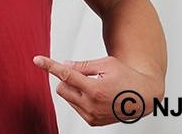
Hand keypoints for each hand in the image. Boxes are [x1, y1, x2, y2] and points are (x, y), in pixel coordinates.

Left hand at [33, 55, 161, 125]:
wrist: (143, 96)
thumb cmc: (126, 76)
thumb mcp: (106, 64)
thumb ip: (83, 66)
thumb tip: (63, 66)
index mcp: (95, 89)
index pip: (66, 75)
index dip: (50, 66)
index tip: (37, 60)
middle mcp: (92, 105)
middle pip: (62, 87)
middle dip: (67, 79)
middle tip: (85, 75)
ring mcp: (92, 116)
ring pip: (67, 97)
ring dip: (74, 88)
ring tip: (94, 85)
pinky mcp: (92, 122)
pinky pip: (74, 106)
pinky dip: (79, 98)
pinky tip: (95, 95)